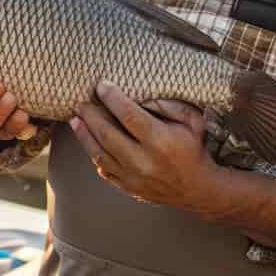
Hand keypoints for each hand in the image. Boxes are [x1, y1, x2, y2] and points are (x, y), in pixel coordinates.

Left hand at [69, 81, 226, 212]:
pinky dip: (93, 154)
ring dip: (84, 135)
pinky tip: (87, 140)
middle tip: (81, 102)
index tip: (101, 85)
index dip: (112, 98)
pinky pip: (104, 169)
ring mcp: (133, 178)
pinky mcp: (128, 187)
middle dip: (91, 115)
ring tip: (75, 119)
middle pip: (107, 134)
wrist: (199, 189)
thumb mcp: (192, 121)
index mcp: (161, 142)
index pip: (129, 115)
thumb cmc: (195, 148)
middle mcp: (144, 161)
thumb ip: (168, 105)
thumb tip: (140, 97)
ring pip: (99, 154)